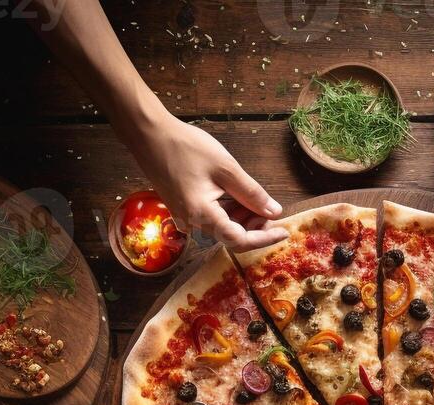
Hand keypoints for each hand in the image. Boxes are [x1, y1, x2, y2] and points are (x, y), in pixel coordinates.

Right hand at [130, 110, 287, 249]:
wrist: (148, 134)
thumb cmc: (185, 147)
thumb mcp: (226, 168)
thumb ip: (252, 193)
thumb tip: (275, 212)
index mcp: (202, 216)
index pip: (240, 240)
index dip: (265, 238)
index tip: (285, 232)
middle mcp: (192, 224)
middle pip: (232, 236)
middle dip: (255, 226)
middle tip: (270, 208)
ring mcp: (186, 218)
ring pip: (223, 227)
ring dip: (242, 217)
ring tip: (255, 198)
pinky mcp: (183, 210)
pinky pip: (212, 218)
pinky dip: (229, 211)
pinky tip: (238, 196)